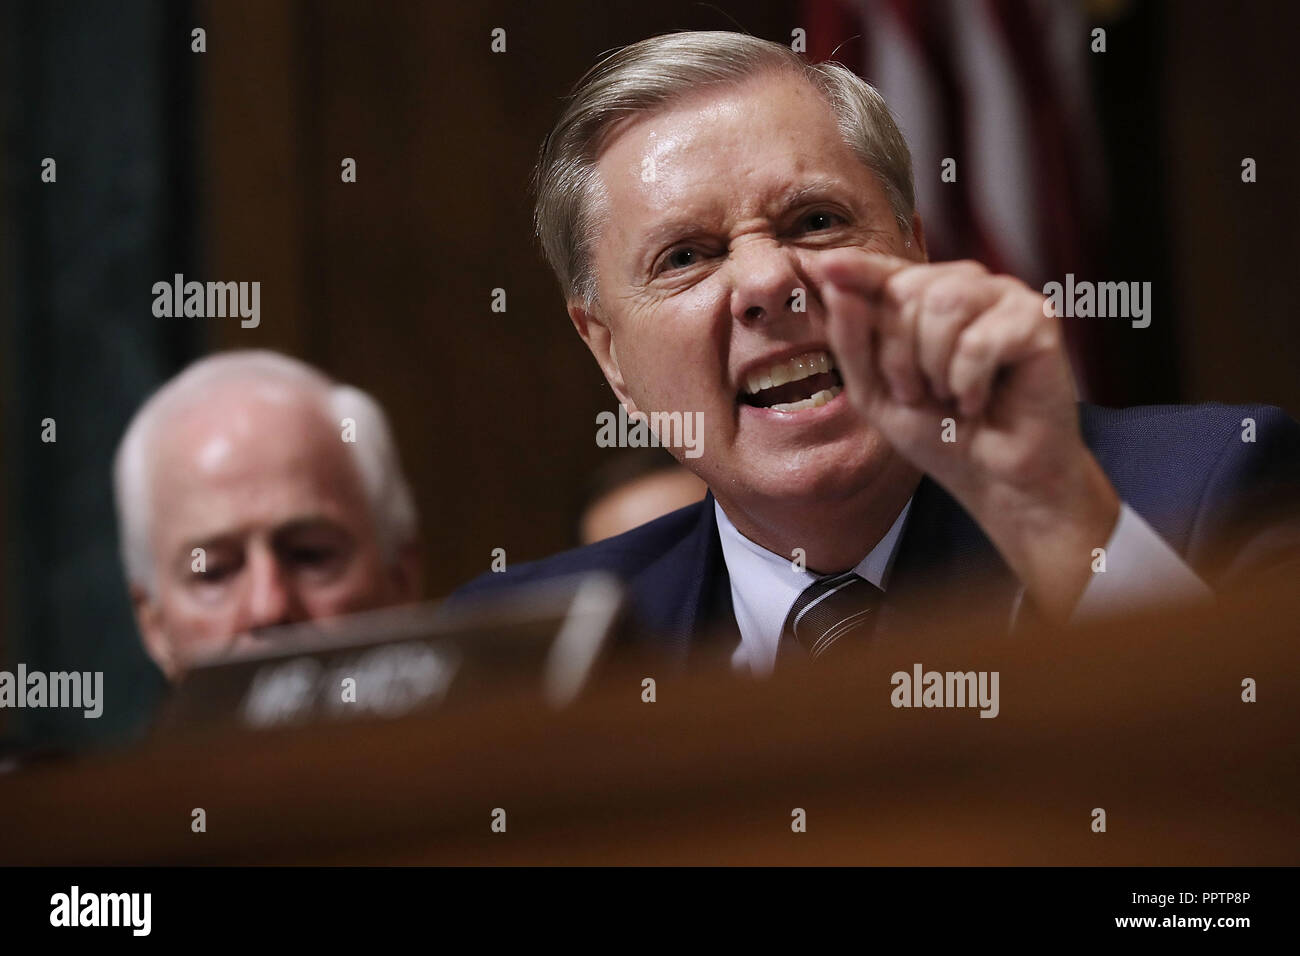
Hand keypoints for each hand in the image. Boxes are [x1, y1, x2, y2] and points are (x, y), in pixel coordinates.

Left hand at [807, 250, 1119, 620]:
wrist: (995, 479)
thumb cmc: (939, 432)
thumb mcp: (874, 391)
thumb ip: (851, 338)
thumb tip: (832, 277)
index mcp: (924, 298)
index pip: (883, 273)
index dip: (856, 269)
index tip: (823, 266)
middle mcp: (965, 286)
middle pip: (907, 290)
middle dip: (899, 356)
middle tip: (919, 394)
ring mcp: (1004, 298)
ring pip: (944, 303)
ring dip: (933, 367)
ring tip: (949, 396)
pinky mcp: (1037, 320)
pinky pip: (980, 339)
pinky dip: (968, 382)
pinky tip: (978, 400)